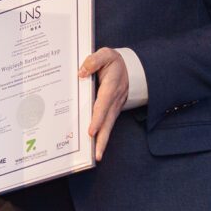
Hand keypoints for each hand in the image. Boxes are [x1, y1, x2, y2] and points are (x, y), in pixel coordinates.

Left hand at [80, 47, 128, 161]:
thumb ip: (94, 60)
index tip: (91, 130)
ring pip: (108, 127)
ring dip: (102, 142)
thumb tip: (81, 73)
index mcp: (111, 87)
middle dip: (102, 138)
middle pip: (108, 122)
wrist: (129, 68)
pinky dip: (101, 137)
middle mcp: (114, 101)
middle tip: (96, 154)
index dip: (98, 118)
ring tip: (96, 156)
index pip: (104, 104)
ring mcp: (114, 108)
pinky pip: (106, 126)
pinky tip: (94, 148)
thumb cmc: (114, 62)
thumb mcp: (106, 54)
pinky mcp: (111, 112)